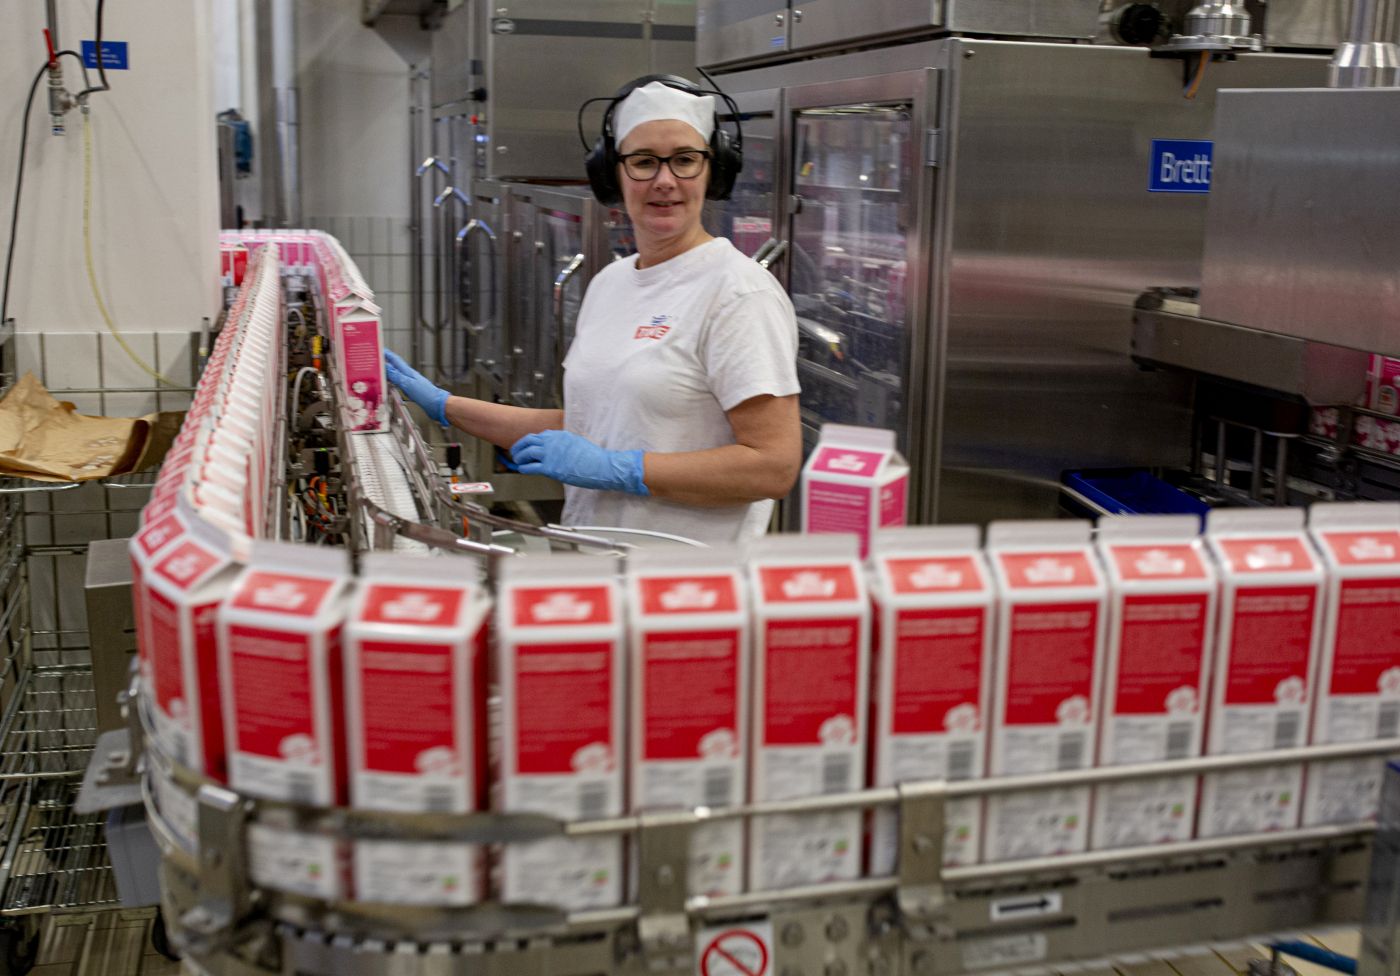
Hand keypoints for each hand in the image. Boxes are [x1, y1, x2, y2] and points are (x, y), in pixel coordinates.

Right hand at [384, 350, 448, 425]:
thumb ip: (396, 375)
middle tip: (375, 361)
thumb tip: (385, 367)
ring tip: (378, 372)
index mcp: (407, 372)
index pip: (395, 359)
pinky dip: (392, 383)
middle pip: (394, 366)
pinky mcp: (411, 390)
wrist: (437, 404)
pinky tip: (389, 385)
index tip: (378, 349)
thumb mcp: (407, 383)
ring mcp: (410, 383)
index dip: (386, 354)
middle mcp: (408, 376)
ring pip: (396, 375)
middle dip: (384, 362)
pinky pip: (398, 384)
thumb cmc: (426, 394)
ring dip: (387, 373)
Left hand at [510, 430, 648, 495]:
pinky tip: (522, 470)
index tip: (527, 446)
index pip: (540, 435)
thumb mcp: (578, 444)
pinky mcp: (551, 468)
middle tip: (515, 452)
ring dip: (519, 457)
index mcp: (560, 435)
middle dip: (519, 446)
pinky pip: (530, 467)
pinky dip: (523, 468)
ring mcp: (551, 454)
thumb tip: (560, 451)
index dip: (530, 441)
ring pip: (526, 452)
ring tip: (518, 461)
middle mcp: (553, 442)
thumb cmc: (595, 459)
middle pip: (529, 440)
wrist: (602, 466)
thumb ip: (566, 445)